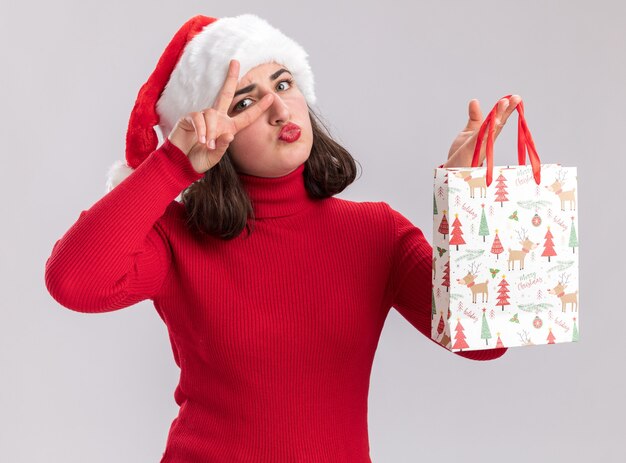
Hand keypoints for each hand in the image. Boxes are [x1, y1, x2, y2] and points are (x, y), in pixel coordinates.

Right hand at [167, 59, 274, 173]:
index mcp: (228, 128)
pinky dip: (201, 129)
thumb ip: (222, 148)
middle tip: (235, 62)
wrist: (181, 163)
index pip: (246, 116)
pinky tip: (200, 140)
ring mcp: (203, 117)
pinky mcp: (189, 118)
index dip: (258, 108)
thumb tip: (229, 135)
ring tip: (206, 145)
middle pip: (226, 93)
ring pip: (211, 113)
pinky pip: (198, 117)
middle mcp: (217, 119)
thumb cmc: (199, 160)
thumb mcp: (214, 157)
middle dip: (230, 77)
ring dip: (210, 130)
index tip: (271, 97)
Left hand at [444, 94, 521, 167]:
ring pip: (491, 130)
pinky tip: (493, 120)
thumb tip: (475, 101)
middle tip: (516, 97)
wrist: (451, 171)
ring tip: (504, 103)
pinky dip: (486, 130)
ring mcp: (480, 147)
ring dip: (498, 117)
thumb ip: (474, 118)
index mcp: (488, 135)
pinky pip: (479, 139)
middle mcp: (487, 141)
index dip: (507, 109)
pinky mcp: (470, 152)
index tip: (515, 97)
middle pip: (499, 124)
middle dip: (507, 111)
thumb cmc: (462, 154)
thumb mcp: (469, 132)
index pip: (499, 120)